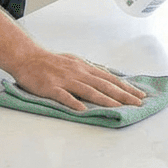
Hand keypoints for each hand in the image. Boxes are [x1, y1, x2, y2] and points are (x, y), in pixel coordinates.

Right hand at [12, 51, 146, 111]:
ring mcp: (65, 80)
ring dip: (105, 100)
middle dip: (123, 95)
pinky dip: (74, 103)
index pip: (110, 78)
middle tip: (137, 104)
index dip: (125, 87)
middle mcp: (78, 73)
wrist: (28, 58)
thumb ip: (90, 70)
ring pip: (89, 91)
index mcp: (84, 68)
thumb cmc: (51, 62)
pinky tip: (83, 110)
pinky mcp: (51, 87)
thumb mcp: (74, 62)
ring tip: (119, 108)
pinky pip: (64, 96)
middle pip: (104, 85)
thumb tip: (107, 76)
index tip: (139, 95)